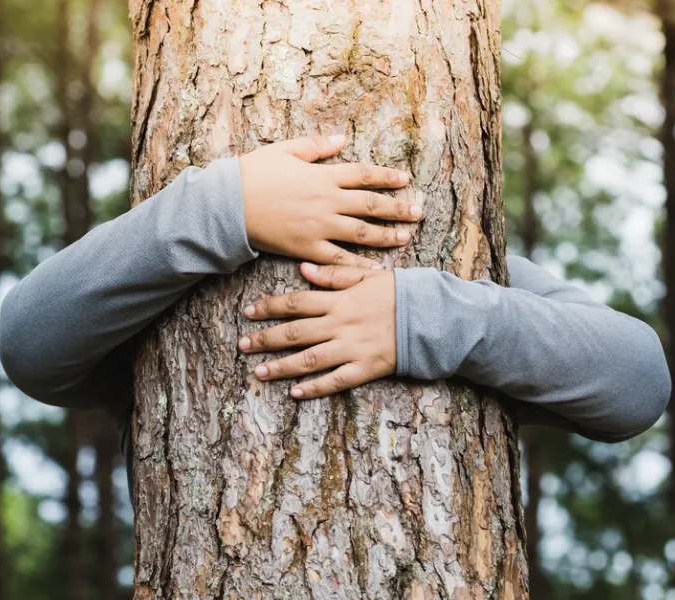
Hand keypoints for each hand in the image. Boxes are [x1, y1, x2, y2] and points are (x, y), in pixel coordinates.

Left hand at [237, 263, 396, 398]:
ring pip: (309, 359)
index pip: (295, 302)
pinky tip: (296, 394)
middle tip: (243, 345)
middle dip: (265, 339)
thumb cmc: (400, 293)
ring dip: (281, 367)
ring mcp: (351, 348)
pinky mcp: (365, 368)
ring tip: (258, 373)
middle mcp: (340, 325)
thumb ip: (334, 274)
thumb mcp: (368, 276)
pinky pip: (336, 381)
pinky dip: (315, 388)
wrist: (431, 317)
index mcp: (339, 300)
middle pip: (294, 332)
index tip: (249, 311)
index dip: (269, 307)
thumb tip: (303, 270)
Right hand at [239, 135, 422, 268]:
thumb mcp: (284, 150)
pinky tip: (376, 268)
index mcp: (323, 175)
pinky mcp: (307, 248)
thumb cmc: (253, 173)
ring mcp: (319, 227)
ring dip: (387, 235)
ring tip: (405, 236)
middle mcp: (327, 201)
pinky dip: (359, 264)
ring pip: (362, 233)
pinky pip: (339, 259)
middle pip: (371, 205)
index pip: (364, 175)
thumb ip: (316, 147)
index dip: (388, 177)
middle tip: (418, 212)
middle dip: (397, 208)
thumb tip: (342, 139)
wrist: (228, 204)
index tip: (406, 179)